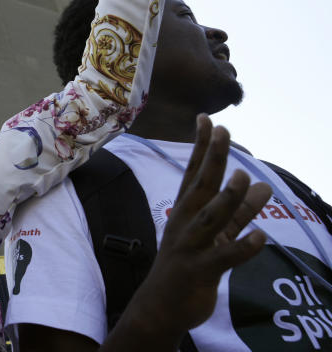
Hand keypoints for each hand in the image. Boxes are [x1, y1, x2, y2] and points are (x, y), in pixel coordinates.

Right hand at [120, 115, 270, 346]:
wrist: (160, 306)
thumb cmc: (188, 263)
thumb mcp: (215, 234)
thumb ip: (240, 212)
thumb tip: (264, 184)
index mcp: (186, 210)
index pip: (194, 172)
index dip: (202, 146)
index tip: (208, 119)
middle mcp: (185, 222)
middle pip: (200, 185)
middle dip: (212, 159)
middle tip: (223, 132)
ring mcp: (190, 245)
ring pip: (211, 218)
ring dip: (228, 199)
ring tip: (246, 178)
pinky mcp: (199, 270)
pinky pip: (223, 258)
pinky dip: (241, 248)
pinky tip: (259, 238)